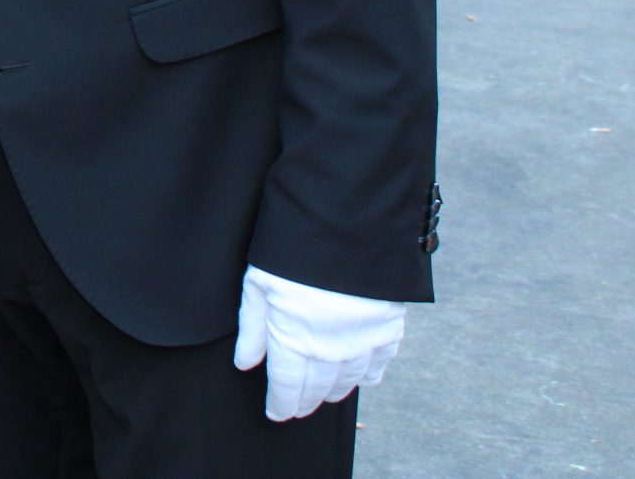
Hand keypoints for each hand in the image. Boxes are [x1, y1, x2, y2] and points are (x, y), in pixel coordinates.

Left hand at [232, 266, 403, 421]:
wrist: (348, 223)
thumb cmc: (294, 249)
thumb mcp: (259, 284)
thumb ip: (252, 327)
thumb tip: (245, 363)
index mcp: (295, 340)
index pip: (287, 386)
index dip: (281, 403)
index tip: (277, 413)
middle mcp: (331, 349)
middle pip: (317, 387)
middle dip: (306, 399)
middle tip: (298, 407)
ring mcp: (363, 340)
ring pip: (348, 379)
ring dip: (335, 390)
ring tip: (325, 395)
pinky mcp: (389, 326)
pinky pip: (380, 362)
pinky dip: (370, 373)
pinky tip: (363, 378)